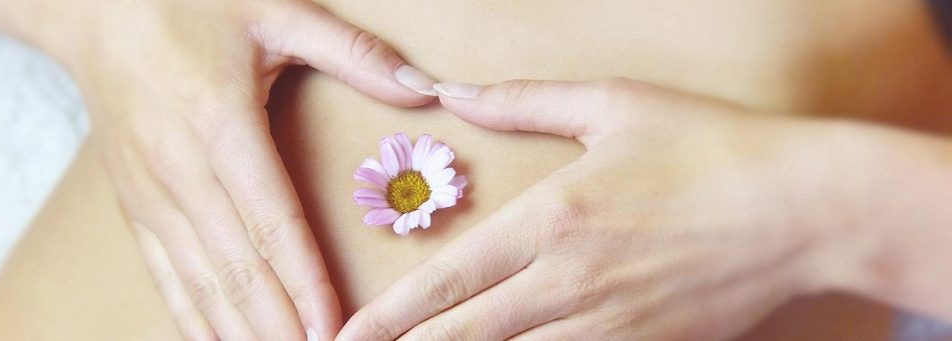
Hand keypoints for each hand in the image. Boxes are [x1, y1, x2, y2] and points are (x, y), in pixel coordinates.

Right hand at [56, 0, 437, 338]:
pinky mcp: (134, 207)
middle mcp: (179, 170)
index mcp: (219, 125)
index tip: (334, 330)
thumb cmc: (187, 6)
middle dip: (279, 326)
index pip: (272, 223)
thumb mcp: (273, 11)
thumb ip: (351, 52)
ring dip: (239, 332)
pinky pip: (164, 275)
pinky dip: (192, 319)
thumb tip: (423, 87)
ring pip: (199, 283)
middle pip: (237, 268)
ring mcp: (150, 196)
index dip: (306, 283)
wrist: (92, 10)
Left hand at [339, 79, 871, 339]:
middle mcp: (569, 283)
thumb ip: (523, 103)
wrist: (804, 209)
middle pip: (466, 337)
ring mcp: (608, 325)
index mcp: (552, 219)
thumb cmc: (710, 147)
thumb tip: (453, 92)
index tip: (347, 335)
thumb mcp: (614, 105)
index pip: (448, 283)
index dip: (389, 317)